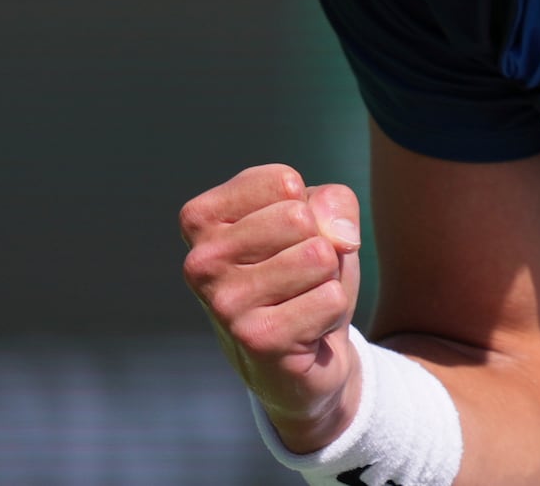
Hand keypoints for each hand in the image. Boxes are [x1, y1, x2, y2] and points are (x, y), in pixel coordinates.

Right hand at [180, 164, 363, 450]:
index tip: (289, 240)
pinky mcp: (256, 339)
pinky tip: (307, 330)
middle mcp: (201, 261)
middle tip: (299, 277)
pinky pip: (330, 298)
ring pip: (318, 256)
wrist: (308, 356)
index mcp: (202, 220)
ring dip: (326, 280)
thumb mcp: (321, 220)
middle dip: (319, 245)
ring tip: (302, 300)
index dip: (307, 209)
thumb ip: (333, 202)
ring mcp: (224, 303)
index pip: (283, 182)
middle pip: (299, 218)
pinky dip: (332, 312)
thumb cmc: (305, 274)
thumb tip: (338, 238)